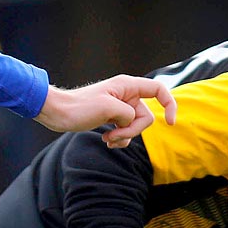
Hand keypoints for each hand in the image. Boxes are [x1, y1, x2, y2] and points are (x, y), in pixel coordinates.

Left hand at [38, 75, 176, 148]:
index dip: (169, 104)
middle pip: (146, 116)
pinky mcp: (112, 118)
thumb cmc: (78, 107)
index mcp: (128, 86)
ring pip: (135, 127)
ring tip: (107, 139)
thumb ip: (128, 114)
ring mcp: (120, 107)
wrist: (57, 113)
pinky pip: (126, 131)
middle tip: (114, 134)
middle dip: (133, 130)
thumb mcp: (107, 109)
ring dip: (124, 137)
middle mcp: (126, 95)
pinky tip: (107, 142)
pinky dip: (119, 139)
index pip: (159, 90)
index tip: (170, 123)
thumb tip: (131, 121)